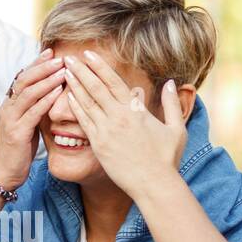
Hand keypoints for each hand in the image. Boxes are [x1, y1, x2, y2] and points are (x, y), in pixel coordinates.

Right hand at [0, 48, 64, 190]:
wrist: (4, 173)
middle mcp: (8, 108)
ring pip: (28, 93)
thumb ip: (34, 108)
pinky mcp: (16, 133)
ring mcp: (11, 120)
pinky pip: (33, 113)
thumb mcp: (26, 124)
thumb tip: (50, 94)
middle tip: (59, 57)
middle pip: (24, 80)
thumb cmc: (18, 149)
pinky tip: (57, 93)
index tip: (52, 52)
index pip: (23, 77)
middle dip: (43, 67)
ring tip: (62, 70)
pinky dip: (46, 101)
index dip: (37, 64)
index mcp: (10, 104)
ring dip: (47, 80)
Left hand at [63, 51, 186, 198]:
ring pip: (86, 104)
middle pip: (96, 88)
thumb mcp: (176, 128)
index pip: (114, 82)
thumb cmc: (167, 159)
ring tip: (65, 73)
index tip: (88, 55)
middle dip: (81, 71)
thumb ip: (172, 104)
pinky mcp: (99, 146)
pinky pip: (84, 123)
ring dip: (74, 86)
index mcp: (136, 111)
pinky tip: (67, 98)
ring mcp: (107, 132)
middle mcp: (119, 118)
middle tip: (69, 59)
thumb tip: (172, 83)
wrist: (154, 185)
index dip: (99, 66)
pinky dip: (75, 108)